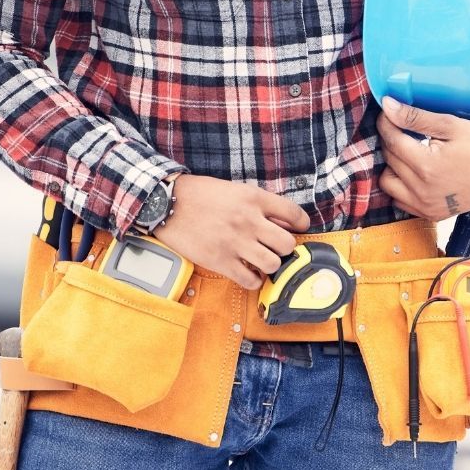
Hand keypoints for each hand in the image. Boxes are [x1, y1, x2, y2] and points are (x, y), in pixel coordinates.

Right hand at [151, 174, 308, 289]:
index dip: (301, 224)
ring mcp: (234, 243)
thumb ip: (259, 203)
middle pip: (287, 244)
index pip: (294, 213)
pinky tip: (247, 272)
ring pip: (272, 264)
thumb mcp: (235, 189)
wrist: (167, 204)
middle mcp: (248, 221)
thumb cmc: (201, 194)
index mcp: (254, 198)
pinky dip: (253, 280)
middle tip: (275, 247)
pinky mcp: (220, 261)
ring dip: (270, 264)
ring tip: (261, 261)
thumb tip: (283, 220)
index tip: (299, 228)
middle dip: (285, 247)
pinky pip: (250, 280)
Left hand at [375, 96, 469, 221]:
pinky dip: (401, 187)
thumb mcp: (451, 125)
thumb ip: (416, 117)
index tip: (388, 113)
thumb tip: (388, 106)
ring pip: (387, 183)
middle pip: (388, 160)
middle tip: (403, 129)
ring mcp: (426, 206)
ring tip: (409, 153)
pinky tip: (414, 173)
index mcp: (427, 166)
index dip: (386, 123)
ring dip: (392, 166)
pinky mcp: (432, 214)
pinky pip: (400, 201)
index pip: (392, 140)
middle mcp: (423, 190)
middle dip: (391, 140)